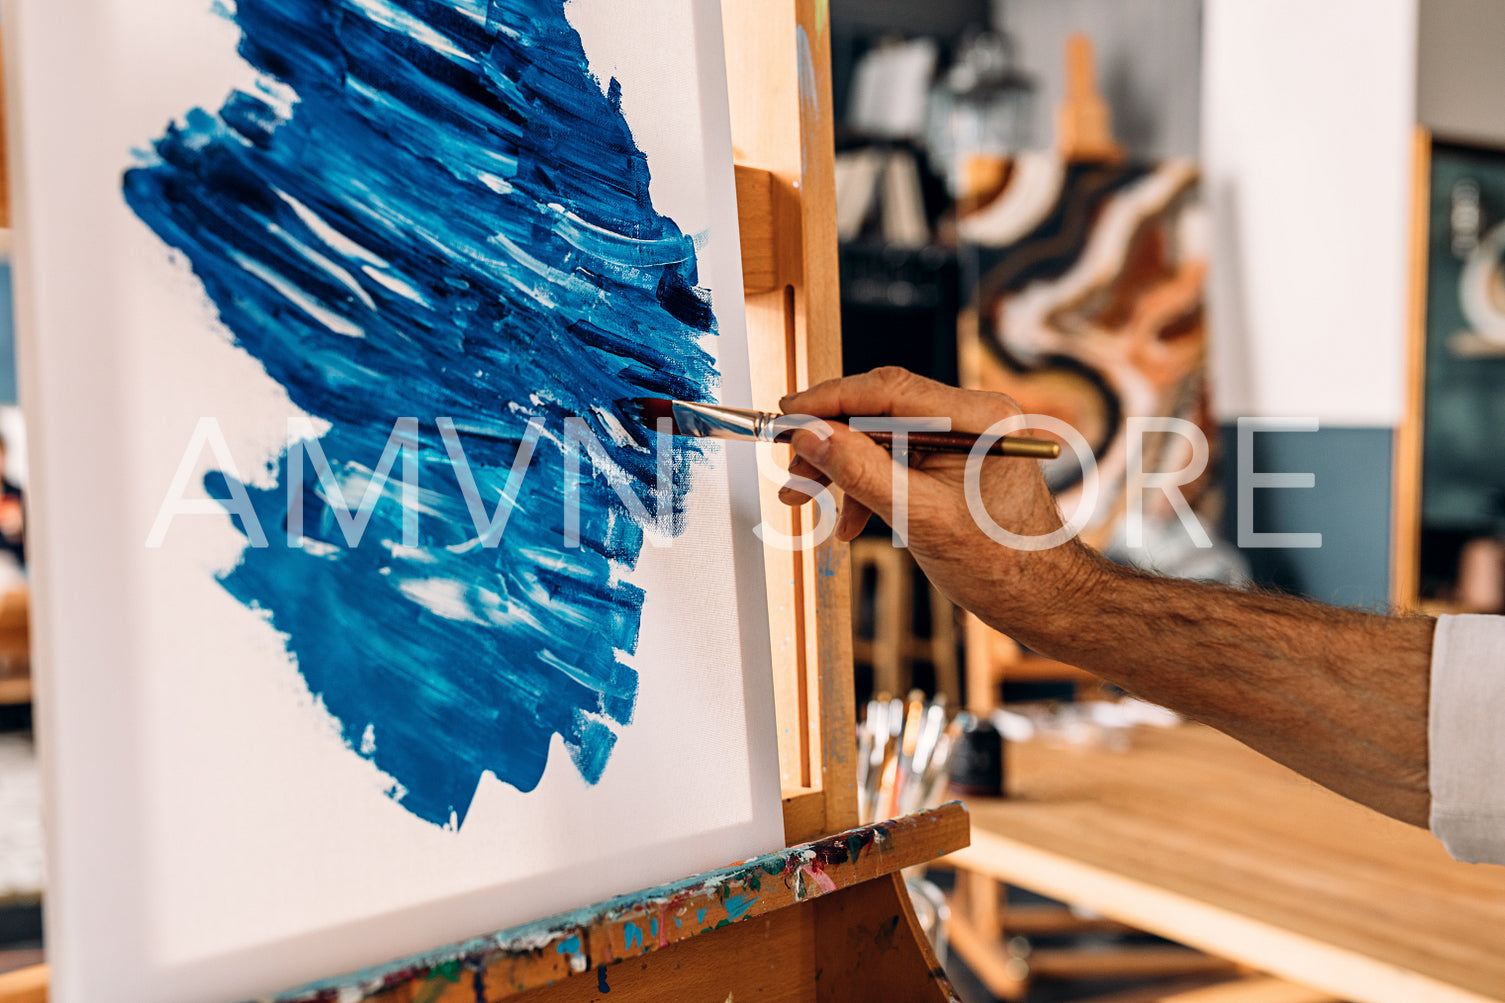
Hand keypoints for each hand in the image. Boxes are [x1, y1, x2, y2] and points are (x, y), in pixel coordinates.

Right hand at [776, 367, 1104, 643]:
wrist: (1044, 600)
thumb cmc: (1001, 565)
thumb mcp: (919, 517)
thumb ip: (860, 471)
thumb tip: (807, 434)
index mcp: (978, 417)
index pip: (886, 390)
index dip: (827, 400)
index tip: (784, 416)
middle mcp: (974, 416)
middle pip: (879, 410)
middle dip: (829, 442)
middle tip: (790, 470)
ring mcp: (965, 437)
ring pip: (881, 436)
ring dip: (842, 469)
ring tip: (801, 499)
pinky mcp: (955, 460)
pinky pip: (897, 459)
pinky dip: (867, 487)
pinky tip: (850, 523)